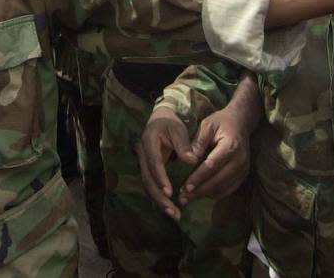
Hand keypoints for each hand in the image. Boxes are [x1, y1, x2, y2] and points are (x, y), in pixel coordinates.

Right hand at [137, 106, 196, 220]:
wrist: (160, 119)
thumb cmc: (170, 123)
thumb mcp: (178, 129)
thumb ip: (184, 145)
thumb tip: (192, 161)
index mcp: (148, 143)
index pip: (153, 163)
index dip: (160, 178)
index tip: (169, 192)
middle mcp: (142, 155)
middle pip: (147, 179)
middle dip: (159, 197)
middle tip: (173, 212)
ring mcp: (144, 163)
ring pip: (148, 185)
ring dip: (160, 201)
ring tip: (174, 214)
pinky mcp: (148, 170)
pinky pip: (152, 185)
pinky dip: (160, 198)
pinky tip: (170, 209)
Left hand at [177, 107, 252, 206]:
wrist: (240, 123)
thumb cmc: (221, 122)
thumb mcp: (206, 125)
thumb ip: (198, 142)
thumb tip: (189, 160)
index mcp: (230, 146)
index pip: (212, 166)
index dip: (198, 178)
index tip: (185, 188)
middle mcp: (240, 161)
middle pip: (218, 181)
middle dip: (199, 191)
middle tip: (183, 199)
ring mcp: (243, 170)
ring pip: (223, 188)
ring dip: (205, 195)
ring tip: (188, 198)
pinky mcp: (243, 175)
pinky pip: (228, 189)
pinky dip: (214, 193)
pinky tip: (201, 193)